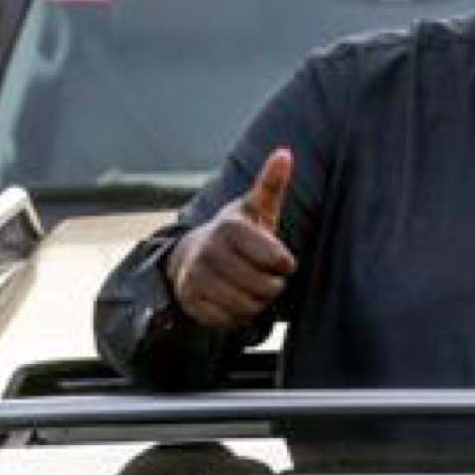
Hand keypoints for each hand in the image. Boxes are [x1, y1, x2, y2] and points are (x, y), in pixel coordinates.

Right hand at [166, 148, 298, 333]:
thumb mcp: (255, 207)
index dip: (284, 264)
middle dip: (271, 285)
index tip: (276, 257)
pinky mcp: (190, 302)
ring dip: (256, 302)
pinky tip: (231, 298)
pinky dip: (237, 315)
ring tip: (248, 286)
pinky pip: (230, 321)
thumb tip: (284, 153)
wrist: (190, 255)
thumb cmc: (235, 233)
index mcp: (229, 228)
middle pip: (267, 287)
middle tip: (261, 274)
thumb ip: (271, 183)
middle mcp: (208, 252)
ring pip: (250, 307)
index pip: (279, 261)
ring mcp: (195, 278)